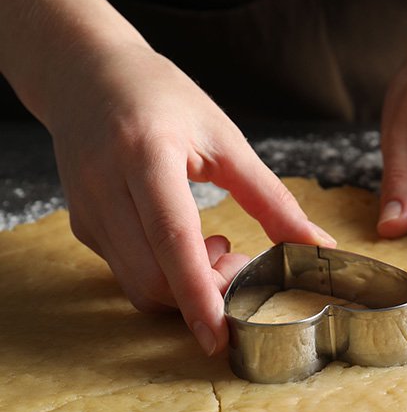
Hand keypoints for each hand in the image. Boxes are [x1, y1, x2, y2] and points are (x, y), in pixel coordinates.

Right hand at [49, 43, 334, 353]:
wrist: (84, 74)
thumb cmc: (161, 97)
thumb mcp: (224, 137)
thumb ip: (271, 197)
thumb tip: (317, 244)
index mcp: (146, 156)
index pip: (173, 238)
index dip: (199, 293)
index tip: (220, 337)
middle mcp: (105, 188)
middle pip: (154, 277)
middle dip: (205, 293)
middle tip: (240, 260)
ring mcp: (87, 213)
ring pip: (138, 285)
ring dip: (186, 286)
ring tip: (214, 244)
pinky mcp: (83, 227)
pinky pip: (127, 273)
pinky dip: (166, 275)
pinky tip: (184, 240)